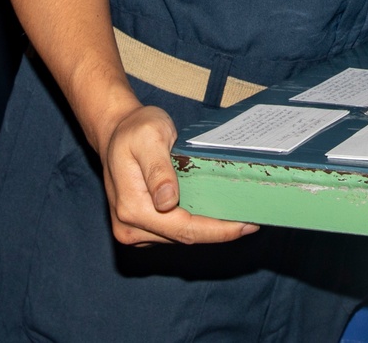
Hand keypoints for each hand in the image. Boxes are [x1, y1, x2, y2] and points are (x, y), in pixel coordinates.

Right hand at [100, 103, 257, 245]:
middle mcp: (130, 227)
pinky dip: (195, 224)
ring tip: (239, 216)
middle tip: (253, 220)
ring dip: (209, 229)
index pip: (184, 229)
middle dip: (219, 231)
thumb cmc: (134, 129)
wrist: (114, 131)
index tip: (246, 226)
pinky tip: (215, 213)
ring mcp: (133, 230)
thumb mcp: (149, 138)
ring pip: (180, 237)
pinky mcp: (139, 227)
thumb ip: (158, 169)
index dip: (217, 231)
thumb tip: (167, 202)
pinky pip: (173, 232)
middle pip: (184, 237)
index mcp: (132, 208)